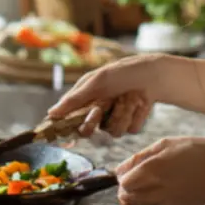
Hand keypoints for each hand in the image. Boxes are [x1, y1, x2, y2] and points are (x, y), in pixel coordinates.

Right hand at [47, 54, 167, 137]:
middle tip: (99, 109)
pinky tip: (139, 102)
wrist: (153, 74)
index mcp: (86, 101)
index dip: (67, 126)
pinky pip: (128, 130)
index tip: (63, 130)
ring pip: (111, 131)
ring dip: (121, 112)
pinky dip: (134, 114)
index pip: (69, 120)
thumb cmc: (122, 72)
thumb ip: (74, 99)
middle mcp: (98, 113)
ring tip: (127, 96)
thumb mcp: (96, 81)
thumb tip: (51, 113)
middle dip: (93, 120)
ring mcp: (114, 120)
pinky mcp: (131, 125)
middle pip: (87, 131)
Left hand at [114, 137, 204, 204]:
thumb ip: (140, 157)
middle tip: (135, 181)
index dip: (122, 177)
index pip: (123, 183)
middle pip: (126, 199)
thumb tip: (119, 170)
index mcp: (153, 169)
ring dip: (137, 199)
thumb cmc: (194, 150)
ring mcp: (166, 203)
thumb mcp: (165, 144)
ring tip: (150, 186)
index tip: (129, 172)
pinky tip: (161, 194)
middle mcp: (157, 188)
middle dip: (125, 191)